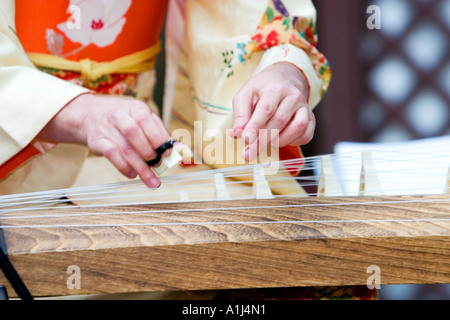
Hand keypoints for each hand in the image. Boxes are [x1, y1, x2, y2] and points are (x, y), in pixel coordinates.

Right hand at [38, 94, 171, 187]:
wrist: (90, 115)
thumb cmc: (125, 119)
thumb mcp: (143, 119)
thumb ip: (160, 133)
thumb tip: (180, 149)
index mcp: (135, 108)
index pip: (146, 120)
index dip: (158, 137)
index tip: (168, 153)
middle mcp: (119, 115)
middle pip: (133, 133)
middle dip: (148, 153)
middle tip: (159, 165)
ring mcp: (106, 128)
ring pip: (124, 148)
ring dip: (140, 166)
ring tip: (151, 180)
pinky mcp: (96, 141)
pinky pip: (111, 155)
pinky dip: (123, 167)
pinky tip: (133, 174)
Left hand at [230, 62, 314, 161]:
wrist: (284, 79)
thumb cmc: (261, 90)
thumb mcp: (245, 95)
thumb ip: (240, 115)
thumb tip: (236, 134)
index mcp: (275, 88)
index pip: (266, 110)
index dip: (256, 127)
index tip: (246, 140)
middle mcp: (293, 96)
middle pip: (280, 121)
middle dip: (263, 141)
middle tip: (249, 154)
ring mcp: (304, 107)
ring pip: (297, 128)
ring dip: (279, 141)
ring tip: (266, 143)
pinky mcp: (310, 118)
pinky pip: (306, 135)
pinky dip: (293, 142)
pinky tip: (281, 139)